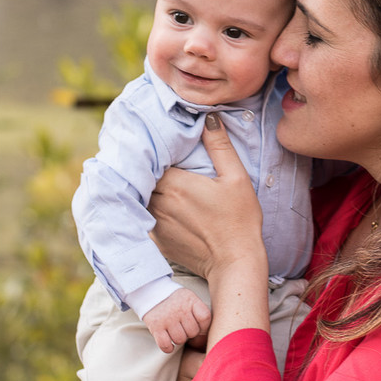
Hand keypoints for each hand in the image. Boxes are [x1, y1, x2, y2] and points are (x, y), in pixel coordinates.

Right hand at [142, 288, 211, 353]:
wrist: (151, 293)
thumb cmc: (176, 302)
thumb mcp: (189, 300)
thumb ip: (200, 315)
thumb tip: (203, 339)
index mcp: (190, 299)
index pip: (205, 317)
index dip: (204, 326)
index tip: (199, 326)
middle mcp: (179, 308)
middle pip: (193, 332)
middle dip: (189, 333)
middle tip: (183, 327)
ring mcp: (167, 318)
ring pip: (180, 340)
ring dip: (178, 339)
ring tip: (174, 330)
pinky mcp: (155, 327)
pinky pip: (166, 345)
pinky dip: (168, 347)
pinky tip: (168, 341)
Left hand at [149, 113, 265, 279]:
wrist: (234, 263)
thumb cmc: (239, 220)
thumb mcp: (236, 178)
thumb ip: (220, 146)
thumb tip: (209, 117)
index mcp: (174, 184)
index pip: (151, 159)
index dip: (153, 152)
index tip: (160, 148)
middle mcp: (159, 203)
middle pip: (142, 178)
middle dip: (147, 169)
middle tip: (156, 161)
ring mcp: (155, 224)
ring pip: (141, 198)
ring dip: (147, 190)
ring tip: (155, 181)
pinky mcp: (158, 241)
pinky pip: (145, 219)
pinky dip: (150, 211)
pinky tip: (163, 208)